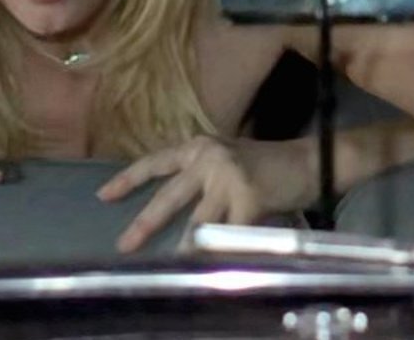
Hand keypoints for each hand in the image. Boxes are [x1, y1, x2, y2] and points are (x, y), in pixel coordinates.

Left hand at [96, 135, 313, 252]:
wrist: (309, 162)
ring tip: (169, 267)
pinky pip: (229, 235)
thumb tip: (171, 210)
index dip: (128, 179)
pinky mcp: (249, 199)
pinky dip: (220, 253)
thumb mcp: (226, 160)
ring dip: (183, 249)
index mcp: (199, 147)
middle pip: (169, 196)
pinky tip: (211, 266)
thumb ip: (200, 178)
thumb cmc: (267, 165)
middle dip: (145, 224)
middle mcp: (209, 158)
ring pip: (197, 222)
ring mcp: (228, 178)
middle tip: (124, 245)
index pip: (155, 163)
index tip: (103, 196)